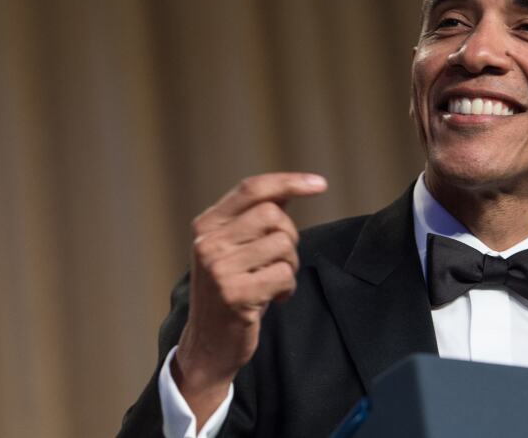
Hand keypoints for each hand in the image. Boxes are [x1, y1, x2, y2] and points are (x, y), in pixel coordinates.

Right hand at [172, 172, 327, 425]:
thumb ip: (255, 219)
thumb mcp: (235, 249)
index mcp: (206, 225)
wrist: (209, 345)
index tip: (320, 184)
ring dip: (290, 266)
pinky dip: (288, 287)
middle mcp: (207, 242)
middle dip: (290, 237)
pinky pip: (284, 274)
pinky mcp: (234, 294)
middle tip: (280, 262)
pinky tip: (275, 299)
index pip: (252, 189)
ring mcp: (218, 268)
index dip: (289, 181)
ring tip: (274, 283)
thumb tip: (288, 189)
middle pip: (273, 214)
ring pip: (283, 244)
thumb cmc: (232, 291)